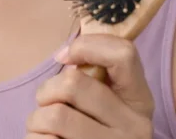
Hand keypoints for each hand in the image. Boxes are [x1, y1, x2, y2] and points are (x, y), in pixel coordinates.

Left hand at [26, 34, 154, 137]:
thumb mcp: (109, 106)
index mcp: (140, 101)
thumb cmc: (95, 132)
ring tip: (44, 129)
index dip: (86, 46)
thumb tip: (66, 58)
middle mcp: (134, 127)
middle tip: (47, 104)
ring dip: (36, 120)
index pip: (124, 54)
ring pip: (53, 116)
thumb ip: (94, 80)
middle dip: (46, 91)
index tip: (63, 57)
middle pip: (72, 84)